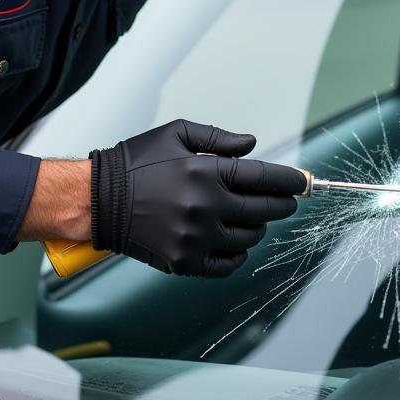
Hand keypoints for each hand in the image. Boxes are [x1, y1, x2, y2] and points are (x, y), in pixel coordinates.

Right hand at [89, 119, 305, 276]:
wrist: (97, 200)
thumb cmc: (135, 163)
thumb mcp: (176, 135)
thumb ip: (218, 139)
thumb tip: (252, 146)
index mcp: (205, 172)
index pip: (264, 178)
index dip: (289, 181)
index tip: (302, 183)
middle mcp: (205, 207)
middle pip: (263, 210)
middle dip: (281, 204)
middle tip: (287, 201)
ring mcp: (195, 238)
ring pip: (248, 238)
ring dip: (257, 227)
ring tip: (252, 218)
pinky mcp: (184, 261)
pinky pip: (227, 264)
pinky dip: (237, 253)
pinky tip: (233, 241)